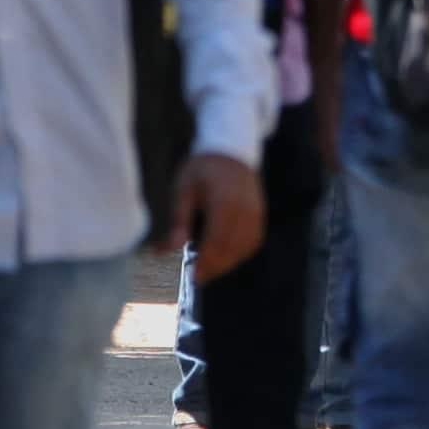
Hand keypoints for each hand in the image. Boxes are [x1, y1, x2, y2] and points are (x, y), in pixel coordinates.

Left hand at [173, 149, 265, 280]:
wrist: (230, 151)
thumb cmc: (202, 169)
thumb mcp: (184, 189)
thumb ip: (178, 221)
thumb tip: (168, 250)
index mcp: (224, 203)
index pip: (215, 242)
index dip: (204, 263)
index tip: (191, 277)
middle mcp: (245, 211)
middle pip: (230, 250)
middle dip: (212, 267)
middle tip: (195, 277)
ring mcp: (256, 215)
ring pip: (242, 250)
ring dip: (224, 263)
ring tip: (206, 268)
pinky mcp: (260, 217)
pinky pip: (250, 244)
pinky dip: (236, 254)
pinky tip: (222, 255)